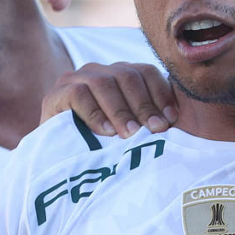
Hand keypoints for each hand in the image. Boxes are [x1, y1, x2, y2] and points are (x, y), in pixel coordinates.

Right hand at [41, 62, 177, 138]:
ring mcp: (75, 79)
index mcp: (119, 75)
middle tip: (156, 130)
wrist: (59, 163)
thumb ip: (150, 120)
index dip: (161, 93)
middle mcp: (98, 71)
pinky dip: (95, 113)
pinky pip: (78, 94)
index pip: (146, 72)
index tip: (172, 119)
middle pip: (127, 75)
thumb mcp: (131, 131)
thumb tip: (178, 121)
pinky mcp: (55, 94)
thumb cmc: (103, 148)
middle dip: (144, 104)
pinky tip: (106, 132)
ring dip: (121, 110)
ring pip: (104, 82)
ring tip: (132, 134)